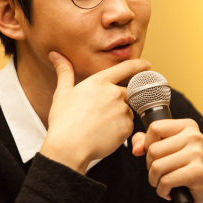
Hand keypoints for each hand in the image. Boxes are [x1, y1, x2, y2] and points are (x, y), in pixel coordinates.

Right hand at [40, 51, 150, 173]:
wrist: (69, 147)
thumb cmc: (64, 121)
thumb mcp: (62, 93)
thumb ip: (64, 72)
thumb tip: (55, 55)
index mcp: (100, 81)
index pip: (127, 68)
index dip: (139, 65)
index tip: (147, 65)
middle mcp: (114, 93)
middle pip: (127, 91)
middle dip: (119, 100)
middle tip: (103, 113)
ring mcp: (122, 110)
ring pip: (127, 109)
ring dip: (119, 115)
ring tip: (100, 125)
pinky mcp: (127, 127)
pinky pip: (128, 125)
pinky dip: (119, 128)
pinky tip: (104, 133)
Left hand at [132, 119, 202, 202]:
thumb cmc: (184, 170)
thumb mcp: (166, 151)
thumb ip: (146, 142)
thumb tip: (136, 148)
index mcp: (187, 126)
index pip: (154, 127)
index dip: (147, 144)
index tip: (156, 156)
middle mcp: (194, 136)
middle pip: (153, 149)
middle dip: (151, 166)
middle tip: (162, 173)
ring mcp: (198, 153)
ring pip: (157, 166)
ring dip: (155, 180)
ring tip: (165, 182)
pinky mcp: (198, 172)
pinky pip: (165, 181)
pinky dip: (162, 191)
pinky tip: (170, 191)